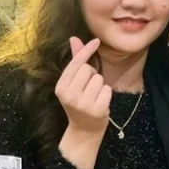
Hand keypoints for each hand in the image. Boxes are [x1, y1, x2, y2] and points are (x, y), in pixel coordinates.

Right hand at [57, 37, 111, 168]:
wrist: (84, 129)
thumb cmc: (79, 102)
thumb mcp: (73, 83)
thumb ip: (75, 61)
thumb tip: (74, 39)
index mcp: (61, 87)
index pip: (76, 63)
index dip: (87, 50)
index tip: (97, 41)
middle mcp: (69, 95)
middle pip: (88, 69)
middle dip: (92, 75)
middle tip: (88, 88)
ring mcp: (83, 103)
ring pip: (99, 79)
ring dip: (100, 85)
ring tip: (94, 96)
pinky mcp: (97, 109)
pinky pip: (107, 89)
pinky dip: (106, 94)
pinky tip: (100, 102)